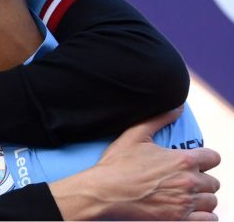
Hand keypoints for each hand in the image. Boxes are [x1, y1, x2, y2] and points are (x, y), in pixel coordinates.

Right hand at [51, 107, 220, 220]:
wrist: (103, 193)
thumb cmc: (116, 164)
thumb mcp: (134, 135)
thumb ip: (159, 119)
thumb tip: (179, 107)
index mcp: (182, 160)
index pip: (213, 158)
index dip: (205, 158)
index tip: (196, 161)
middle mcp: (188, 183)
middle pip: (213, 182)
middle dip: (202, 179)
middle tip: (186, 179)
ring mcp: (184, 204)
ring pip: (211, 202)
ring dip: (202, 198)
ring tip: (188, 195)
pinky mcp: (178, 221)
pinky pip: (208, 220)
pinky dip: (203, 216)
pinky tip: (192, 211)